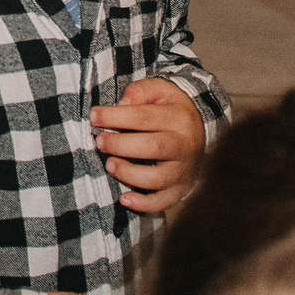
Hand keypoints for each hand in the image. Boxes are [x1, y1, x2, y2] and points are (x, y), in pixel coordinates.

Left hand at [92, 78, 205, 211]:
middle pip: (153, 147)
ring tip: (110, 165)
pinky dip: (143, 204)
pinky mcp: (181, 189)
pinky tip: (124, 199)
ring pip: (158, 178)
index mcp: (179, 118)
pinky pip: (164, 202)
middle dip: (120, 145)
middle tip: (99, 141)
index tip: (94, 116)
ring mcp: (184, 170)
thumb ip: (140, 91)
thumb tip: (122, 103)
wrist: (201, 131)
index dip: (116, 116)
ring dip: (129, 174)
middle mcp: (185, 145)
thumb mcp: (160, 90)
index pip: (144, 117)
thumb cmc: (170, 109)